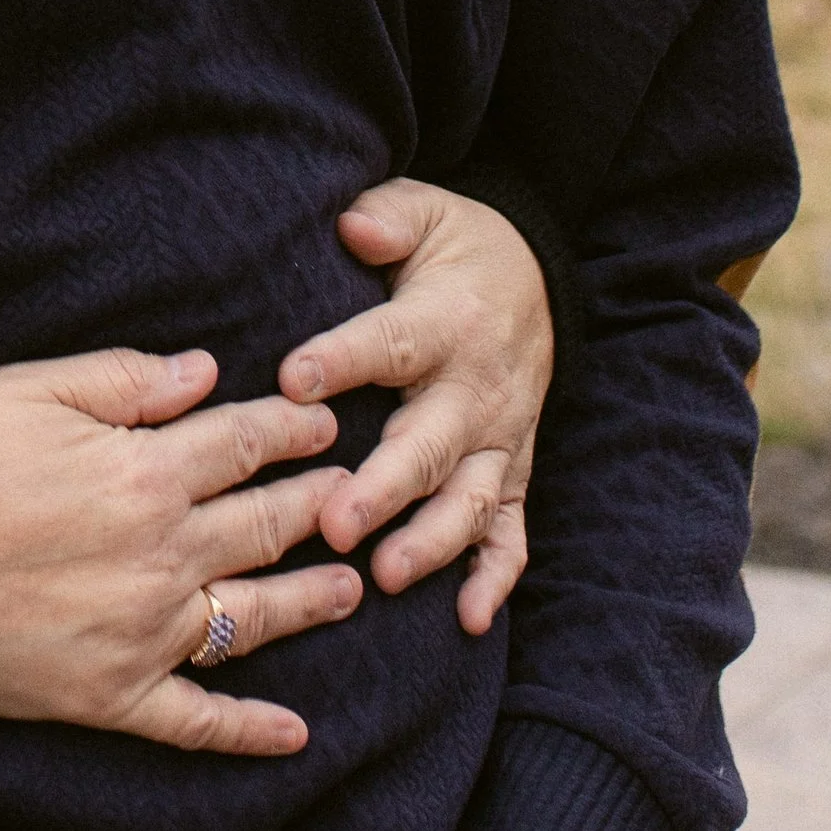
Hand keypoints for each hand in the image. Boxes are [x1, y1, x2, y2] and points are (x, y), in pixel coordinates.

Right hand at [0, 347, 359, 750]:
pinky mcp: (111, 698)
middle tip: (361, 493)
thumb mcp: (25, 389)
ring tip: (352, 587)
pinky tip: (294, 733)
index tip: (325, 418)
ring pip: (252, 616)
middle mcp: (160, 555)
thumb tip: (206, 373)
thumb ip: (123, 380)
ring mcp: (141, 635)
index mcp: (141, 472)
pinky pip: (198, 720)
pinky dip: (250, 730)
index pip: (242, 443)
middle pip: (264, 524)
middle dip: (318, 502)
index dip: (290, 426)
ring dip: (310, 600)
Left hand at [280, 180, 551, 633]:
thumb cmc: (455, 248)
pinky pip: (511, 532)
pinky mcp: (512, 472)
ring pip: (467, 500)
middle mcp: (476, 388)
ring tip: (384, 576)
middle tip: (335, 522)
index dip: (340, 360)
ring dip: (429, 543)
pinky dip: (495, 577)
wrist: (539, 281)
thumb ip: (386, 218)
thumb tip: (351, 224)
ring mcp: (499, 438)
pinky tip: (467, 619)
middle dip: (383, 488)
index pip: (388, 342)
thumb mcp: (424, 210)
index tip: (291, 380)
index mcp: (444, 321)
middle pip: (428, 444)